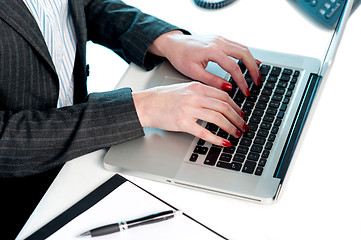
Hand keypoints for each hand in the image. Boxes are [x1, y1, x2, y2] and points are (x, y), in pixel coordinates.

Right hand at [132, 82, 247, 146]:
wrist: (146, 104)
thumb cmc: (163, 97)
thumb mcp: (185, 89)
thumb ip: (202, 93)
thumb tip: (219, 101)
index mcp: (198, 87)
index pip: (224, 96)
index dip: (236, 107)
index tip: (241, 114)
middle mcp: (195, 97)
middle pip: (224, 107)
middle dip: (238, 118)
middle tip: (243, 126)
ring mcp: (189, 109)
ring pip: (218, 118)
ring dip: (231, 128)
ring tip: (236, 134)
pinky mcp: (183, 122)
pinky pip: (204, 132)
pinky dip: (216, 138)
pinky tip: (223, 142)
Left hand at [148, 31, 260, 95]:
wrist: (173, 44)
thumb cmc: (180, 57)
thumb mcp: (193, 73)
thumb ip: (212, 81)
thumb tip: (228, 88)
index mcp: (212, 50)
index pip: (233, 67)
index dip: (242, 81)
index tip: (246, 92)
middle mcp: (218, 42)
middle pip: (244, 54)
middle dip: (253, 69)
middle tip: (257, 83)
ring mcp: (220, 39)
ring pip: (243, 48)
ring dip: (252, 61)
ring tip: (256, 75)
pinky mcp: (219, 39)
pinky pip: (238, 46)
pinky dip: (246, 55)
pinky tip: (251, 62)